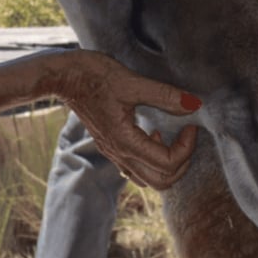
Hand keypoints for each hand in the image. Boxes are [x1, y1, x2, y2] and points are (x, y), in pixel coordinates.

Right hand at [56, 51, 199, 189]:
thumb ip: (165, 96)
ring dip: (167, 165)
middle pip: (161, 182)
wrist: (64, 76)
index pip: (167, 164)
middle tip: (187, 137)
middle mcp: (119, 154)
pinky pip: (136, 169)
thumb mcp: (132, 82)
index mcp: (126, 142)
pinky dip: (152, 161)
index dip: (187, 147)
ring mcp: (113, 153)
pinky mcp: (110, 147)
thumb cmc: (93, 76)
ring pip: (148, 179)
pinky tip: (153, 136)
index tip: (190, 125)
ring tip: (173, 138)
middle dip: (182, 163)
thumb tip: (194, 104)